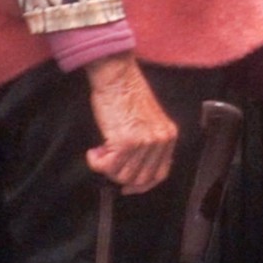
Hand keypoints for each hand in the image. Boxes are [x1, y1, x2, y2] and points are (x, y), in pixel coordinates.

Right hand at [83, 55, 178, 192]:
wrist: (117, 76)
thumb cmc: (127, 94)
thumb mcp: (148, 120)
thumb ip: (148, 143)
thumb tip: (134, 167)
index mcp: (168, 136)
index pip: (160, 174)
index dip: (141, 185)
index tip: (127, 186)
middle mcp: (160, 141)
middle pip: (139, 178)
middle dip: (119, 176)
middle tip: (107, 162)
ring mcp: (144, 142)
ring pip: (122, 175)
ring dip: (106, 168)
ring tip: (101, 151)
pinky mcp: (125, 141)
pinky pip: (107, 167)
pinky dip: (96, 162)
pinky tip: (94, 151)